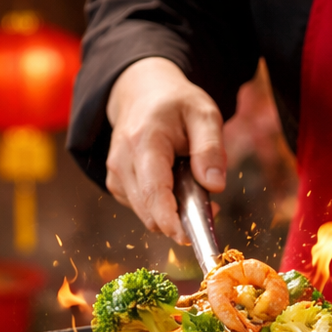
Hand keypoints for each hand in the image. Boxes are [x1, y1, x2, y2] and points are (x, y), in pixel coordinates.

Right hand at [105, 57, 225, 243]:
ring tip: (191, 184)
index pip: (154, 191)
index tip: (187, 237)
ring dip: (172, 213)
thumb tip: (215, 186)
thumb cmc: (175, 104)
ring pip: (147, 215)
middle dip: (181, 218)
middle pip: (150, 212)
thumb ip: (211, 149)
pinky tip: (173, 185)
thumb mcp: (204, 114)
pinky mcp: (116, 185)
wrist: (140, 93)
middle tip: (210, 204)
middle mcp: (122, 162)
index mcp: (144, 142)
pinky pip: (143, 210)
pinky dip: (161, 207)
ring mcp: (116, 175)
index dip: (170, 221)